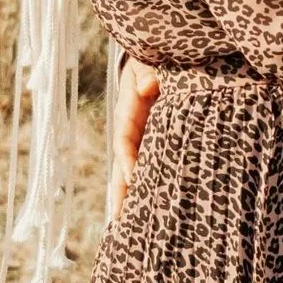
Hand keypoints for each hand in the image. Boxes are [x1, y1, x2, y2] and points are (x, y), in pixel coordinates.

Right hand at [108, 56, 162, 219]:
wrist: (160, 53)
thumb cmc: (156, 55)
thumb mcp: (150, 59)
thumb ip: (150, 71)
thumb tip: (149, 87)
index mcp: (130, 109)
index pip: (125, 138)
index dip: (128, 158)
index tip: (133, 179)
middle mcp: (132, 128)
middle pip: (124, 164)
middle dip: (122, 192)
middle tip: (121, 222)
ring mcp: (143, 137)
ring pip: (135, 171)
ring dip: (133, 196)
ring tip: (131, 229)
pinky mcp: (156, 141)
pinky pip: (153, 166)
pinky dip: (151, 186)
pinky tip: (155, 209)